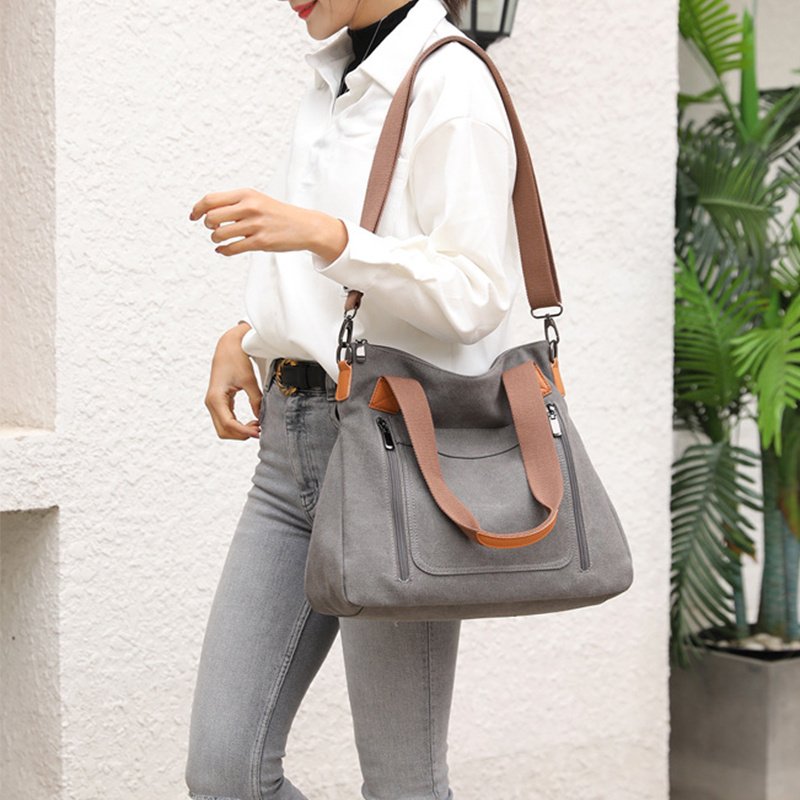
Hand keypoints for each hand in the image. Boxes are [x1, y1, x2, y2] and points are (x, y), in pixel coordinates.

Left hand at [189, 187, 346, 259]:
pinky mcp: (261, 242)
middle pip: (212, 218)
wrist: (304, 226)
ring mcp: (255, 225)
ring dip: (216, 239)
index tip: (193, 216)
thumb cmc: (277, 214)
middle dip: (208, 226)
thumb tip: (205, 211)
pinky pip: (232, 248)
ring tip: (221, 239)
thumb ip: (233, 203)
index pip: (211, 200)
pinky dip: (223, 251)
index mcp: (246, 194)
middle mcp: (250, 207)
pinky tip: (223, 250)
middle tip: (213, 229)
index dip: (197, 209)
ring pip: (220, 235)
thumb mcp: (256, 200)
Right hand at [205, 322, 262, 439]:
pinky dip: (238, 425)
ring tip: (257, 425)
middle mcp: (211, 403)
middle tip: (260, 429)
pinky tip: (253, 421)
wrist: (228, 346)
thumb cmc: (237, 359)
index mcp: (216, 398)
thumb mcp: (249, 380)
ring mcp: (213, 403)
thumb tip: (262, 418)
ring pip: (223, 428)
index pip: (228, 424)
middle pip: (223, 431)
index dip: (244, 431)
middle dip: (241, 434)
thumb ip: (256, 400)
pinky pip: (226, 420)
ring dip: (239, 431)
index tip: (259, 432)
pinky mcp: (218, 402)